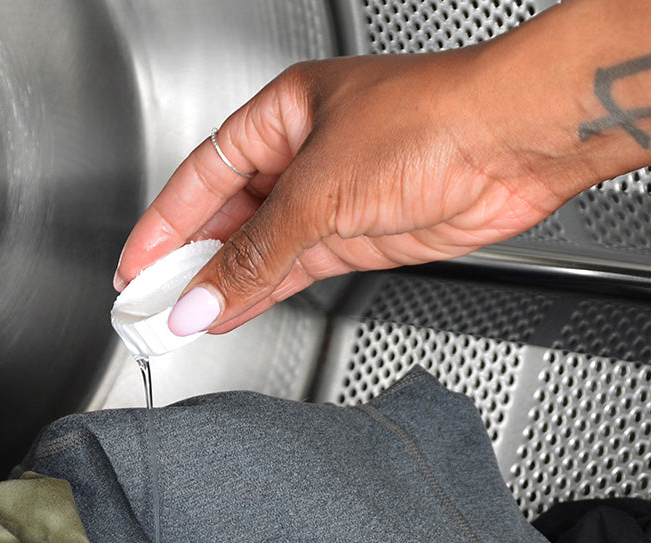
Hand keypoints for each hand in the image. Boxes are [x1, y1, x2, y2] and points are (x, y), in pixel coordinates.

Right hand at [114, 51, 591, 335]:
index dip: (163, 223)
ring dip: (222, 287)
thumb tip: (202, 297)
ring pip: (259, 250)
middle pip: (227, 216)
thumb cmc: (434, 120)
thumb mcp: (318, 190)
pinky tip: (231, 313)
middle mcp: (303, 155)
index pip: (202, 175)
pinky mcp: (356, 237)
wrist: (514, 143)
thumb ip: (253, 254)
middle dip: (189, 263)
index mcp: (282, 115)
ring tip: (183, 320)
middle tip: (153, 304)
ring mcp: (330, 200)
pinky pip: (292, 272)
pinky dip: (261, 295)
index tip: (135, 265)